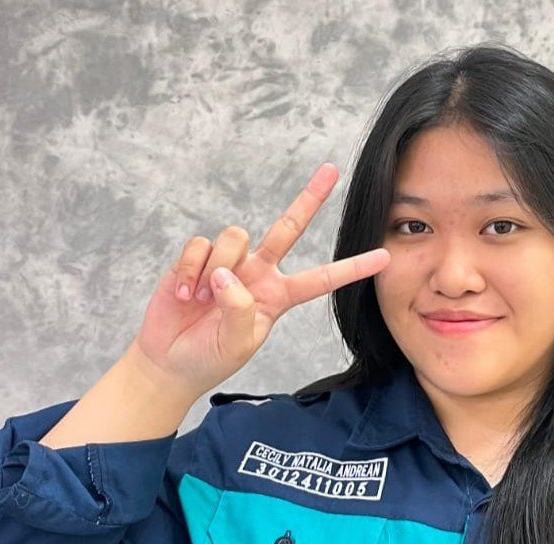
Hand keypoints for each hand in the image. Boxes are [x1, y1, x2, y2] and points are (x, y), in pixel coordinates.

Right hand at [130, 163, 389, 396]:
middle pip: (288, 227)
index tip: (384, 257)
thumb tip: (227, 273)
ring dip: (217, 268)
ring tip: (201, 300)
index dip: (352, 268)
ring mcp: (229, 263)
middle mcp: (259, 273)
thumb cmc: (209, 357)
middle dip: (309, 198)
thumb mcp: (237, 343)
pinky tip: (184, 294)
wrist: (170, 362)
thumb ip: (239, 310)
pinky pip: (200, 246)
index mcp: (279, 297)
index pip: (322, 279)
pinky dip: (191, 270)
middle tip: (332, 170)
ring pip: (235, 237)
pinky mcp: (197, 258)